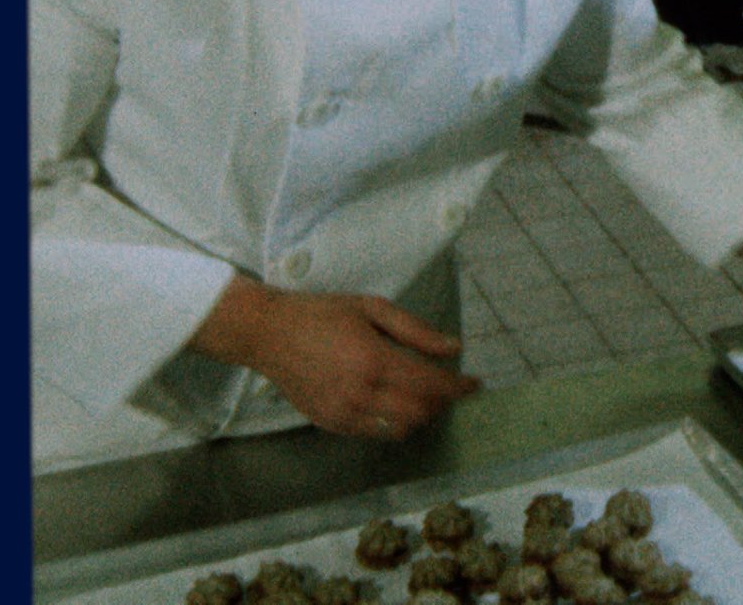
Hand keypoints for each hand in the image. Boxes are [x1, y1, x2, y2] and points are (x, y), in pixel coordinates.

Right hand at [191, 276, 480, 439]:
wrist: (267, 334)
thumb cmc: (322, 313)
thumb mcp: (372, 308)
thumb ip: (416, 331)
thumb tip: (455, 349)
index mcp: (375, 360)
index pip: (432, 385)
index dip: (460, 388)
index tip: (475, 384)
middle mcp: (361, 393)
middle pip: (422, 413)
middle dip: (442, 402)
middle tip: (448, 387)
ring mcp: (344, 414)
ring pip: (401, 429)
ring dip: (420, 415)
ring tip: (423, 395)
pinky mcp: (331, 424)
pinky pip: (375, 433)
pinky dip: (394, 422)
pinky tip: (393, 402)